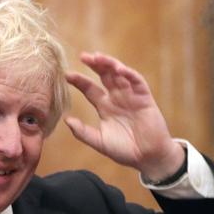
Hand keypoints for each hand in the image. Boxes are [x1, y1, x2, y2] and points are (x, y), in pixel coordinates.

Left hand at [64, 52, 184, 180]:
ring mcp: (131, 96)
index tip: (67, 75)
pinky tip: (119, 69)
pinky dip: (129, 74)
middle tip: (83, 56)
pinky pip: (137, 82)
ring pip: (119, 74)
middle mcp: (117, 98)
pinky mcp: (145, 98)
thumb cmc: (125, 150)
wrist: (148, 157)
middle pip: (104, 76)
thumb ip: (83, 132)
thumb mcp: (100, 141)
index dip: (79, 81)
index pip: (90, 89)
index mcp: (105, 107)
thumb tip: (66, 120)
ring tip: (98, 57)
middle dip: (95, 65)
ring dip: (110, 64)